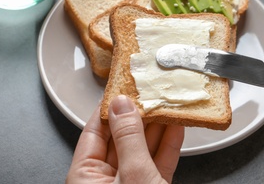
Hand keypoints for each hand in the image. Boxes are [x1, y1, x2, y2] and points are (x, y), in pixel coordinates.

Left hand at [66, 95, 184, 182]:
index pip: (94, 132)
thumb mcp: (133, 174)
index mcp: (87, 177)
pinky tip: (176, 126)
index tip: (123, 89)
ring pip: (142, 149)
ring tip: (166, 104)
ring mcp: (130, 183)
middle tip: (150, 93)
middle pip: (121, 138)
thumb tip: (122, 106)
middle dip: (138, 115)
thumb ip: (128, 138)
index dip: (109, 108)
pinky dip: (168, 145)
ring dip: (157, 127)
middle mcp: (107, 179)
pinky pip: (158, 162)